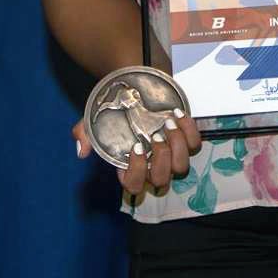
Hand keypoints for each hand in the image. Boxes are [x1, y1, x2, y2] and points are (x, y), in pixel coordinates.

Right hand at [72, 107, 202, 199]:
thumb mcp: (94, 122)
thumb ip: (85, 135)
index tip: (136, 147)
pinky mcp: (186, 141)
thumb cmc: (114, 113)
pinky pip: (195, 144)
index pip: (133, 185)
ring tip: (168, 124)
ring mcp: (171, 156)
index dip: (136, 171)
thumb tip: (82, 152)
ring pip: (182, 167)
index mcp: (130, 167)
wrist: (134, 92)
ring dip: (178, 146)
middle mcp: (153, 166)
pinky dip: (189, 130)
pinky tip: (178, 114)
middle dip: (161, 160)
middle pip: (161, 181)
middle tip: (155, 136)